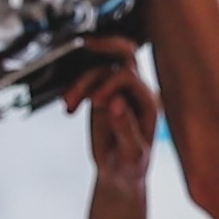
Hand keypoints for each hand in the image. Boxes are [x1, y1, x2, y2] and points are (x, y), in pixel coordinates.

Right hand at [66, 59, 159, 182]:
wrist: (119, 174)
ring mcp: (117, 92)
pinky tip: (68, 106)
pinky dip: (74, 90)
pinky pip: (86, 82)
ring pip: (99, 70)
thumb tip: (116, 102)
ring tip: (68, 103)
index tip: (97, 101)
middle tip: (87, 44)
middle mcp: (135, 93)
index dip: (111, 84)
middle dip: (107, 47)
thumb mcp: (132, 153)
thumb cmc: (132, 166)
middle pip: (125, 56)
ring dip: (80, 83)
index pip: (130, 77)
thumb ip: (126, 128)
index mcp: (149, 103)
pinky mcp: (101, 97)